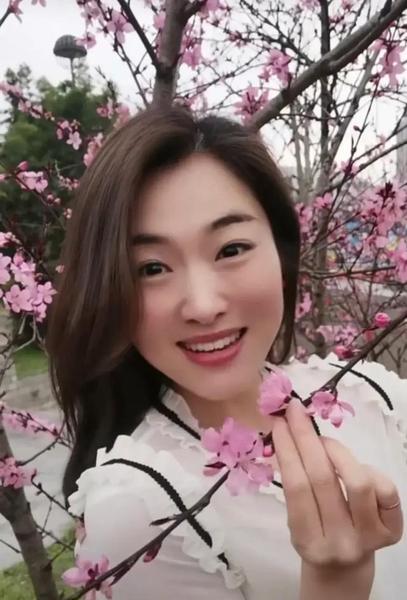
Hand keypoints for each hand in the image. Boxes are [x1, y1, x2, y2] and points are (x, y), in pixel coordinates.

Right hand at [272, 397, 402, 571]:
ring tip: (323, 441)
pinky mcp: (392, 531)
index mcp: (307, 540)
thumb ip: (294, 484)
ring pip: (358, 481)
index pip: (296, 487)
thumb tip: (285, 432)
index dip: (287, 449)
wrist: (343, 566)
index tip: (278, 422)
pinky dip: (367, 469)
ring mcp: (369, 537)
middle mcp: (340, 542)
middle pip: (323, 479)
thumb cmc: (314, 532)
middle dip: (306, 438)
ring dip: (336, 450)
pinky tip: (352, 466)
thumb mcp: (296, 518)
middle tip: (295, 411)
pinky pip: (385, 489)